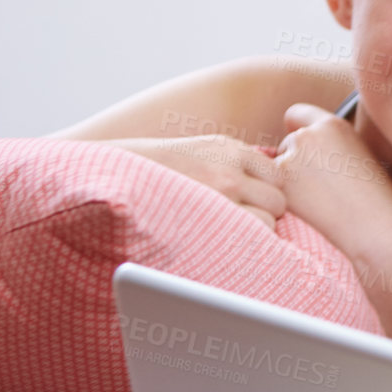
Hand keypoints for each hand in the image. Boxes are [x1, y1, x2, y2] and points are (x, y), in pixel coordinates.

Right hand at [113, 135, 286, 230]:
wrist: (112, 179)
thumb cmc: (154, 174)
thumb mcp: (195, 152)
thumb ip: (230, 164)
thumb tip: (265, 191)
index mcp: (228, 147)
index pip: (276, 175)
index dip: (266, 193)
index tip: (251, 204)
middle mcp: (230, 166)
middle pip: (280, 198)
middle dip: (268, 212)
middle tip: (243, 221)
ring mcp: (222, 191)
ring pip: (271, 221)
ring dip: (257, 231)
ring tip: (227, 233)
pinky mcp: (212, 216)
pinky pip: (252, 237)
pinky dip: (242, 244)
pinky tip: (221, 243)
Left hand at [273, 104, 391, 257]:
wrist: (379, 230)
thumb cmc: (378, 201)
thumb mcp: (360, 155)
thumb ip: (331, 145)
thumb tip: (303, 150)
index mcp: (332, 124)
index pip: (296, 114)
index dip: (297, 131)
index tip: (305, 150)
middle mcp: (307, 136)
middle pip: (287, 145)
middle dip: (297, 163)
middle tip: (325, 189)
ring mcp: (290, 159)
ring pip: (277, 169)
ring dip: (291, 183)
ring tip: (323, 204)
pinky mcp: (280, 186)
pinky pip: (273, 190)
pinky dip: (286, 201)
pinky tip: (312, 213)